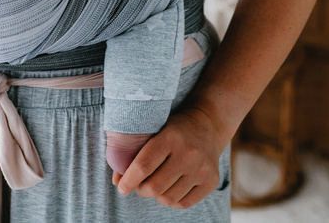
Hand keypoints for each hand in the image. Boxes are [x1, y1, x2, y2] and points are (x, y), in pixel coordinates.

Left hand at [111, 105, 227, 208]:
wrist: (208, 125)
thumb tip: (117, 181)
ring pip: (168, 198)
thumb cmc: (174, 129)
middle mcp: (188, 153)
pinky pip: (183, 204)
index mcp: (170, 136)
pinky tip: (170, 188)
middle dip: (141, 190)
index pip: (143, 166)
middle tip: (140, 184)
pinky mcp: (211, 181)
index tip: (122, 188)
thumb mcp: (155, 130)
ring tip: (156, 184)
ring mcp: (201, 168)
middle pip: (154, 186)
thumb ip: (135, 153)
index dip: (128, 180)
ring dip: (157, 196)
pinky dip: (171, 201)